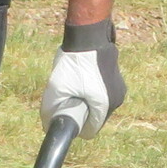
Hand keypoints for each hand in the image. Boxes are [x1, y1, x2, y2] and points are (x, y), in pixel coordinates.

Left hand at [40, 23, 124, 138]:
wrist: (89, 36)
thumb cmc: (74, 62)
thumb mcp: (56, 88)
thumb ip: (51, 110)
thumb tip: (47, 125)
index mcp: (104, 105)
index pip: (90, 131)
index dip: (76, 127)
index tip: (67, 114)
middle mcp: (116, 100)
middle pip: (95, 118)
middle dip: (82, 112)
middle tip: (70, 96)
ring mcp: (119, 90)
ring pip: (100, 107)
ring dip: (88, 102)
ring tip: (77, 84)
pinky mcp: (119, 80)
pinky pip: (105, 95)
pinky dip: (94, 92)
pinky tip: (85, 78)